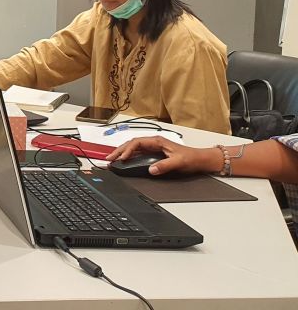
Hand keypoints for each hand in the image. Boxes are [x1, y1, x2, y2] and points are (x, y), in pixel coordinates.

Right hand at [106, 136, 221, 176]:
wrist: (200, 159)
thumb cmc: (191, 158)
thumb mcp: (178, 162)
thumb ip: (164, 166)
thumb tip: (151, 169)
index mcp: (157, 141)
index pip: (137, 142)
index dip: (127, 150)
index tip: (122, 158)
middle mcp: (153, 143)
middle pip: (131, 144)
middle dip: (119, 150)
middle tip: (109, 158)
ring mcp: (153, 148)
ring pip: (132, 148)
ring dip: (122, 153)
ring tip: (112, 159)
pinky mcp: (153, 153)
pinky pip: (137, 153)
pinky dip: (128, 156)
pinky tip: (123, 160)